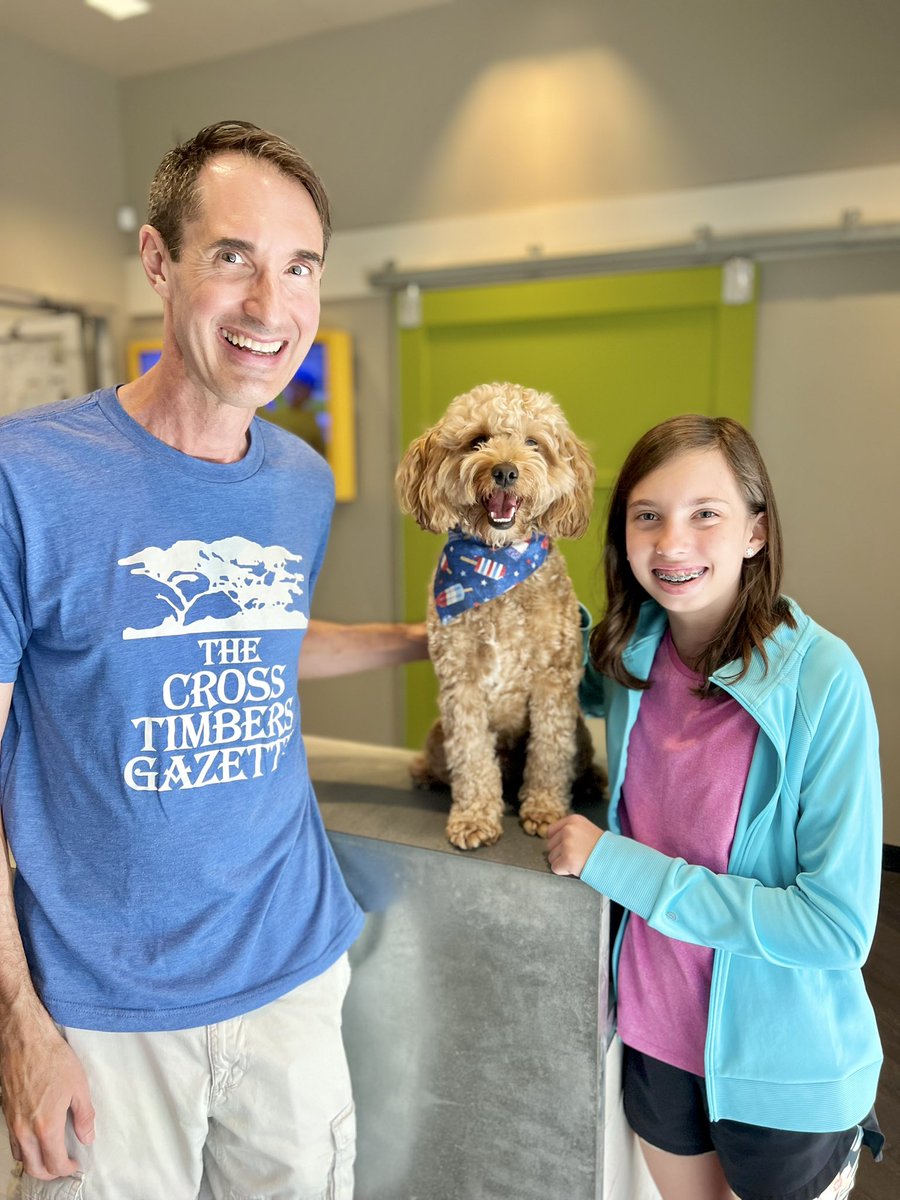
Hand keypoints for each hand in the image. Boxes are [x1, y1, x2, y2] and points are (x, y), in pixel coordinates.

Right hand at [0, 1005, 94, 1180]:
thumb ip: (84, 1116)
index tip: (75, 1163)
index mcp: (46, 1126)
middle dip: (50, 1173)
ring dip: (35, 1163)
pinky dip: (24, 1149)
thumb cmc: (53, 1059)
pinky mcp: (6, 1113)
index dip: (66, 1168)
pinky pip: (12, 1142)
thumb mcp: (79, 1086)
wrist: (26, 1040)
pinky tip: (35, 1139)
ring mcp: (13, 1123)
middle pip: (34, 1168)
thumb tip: (87, 1137)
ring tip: (50, 1154)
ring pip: (20, 1157)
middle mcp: (25, 1130)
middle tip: (63, 1165)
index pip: (54, 1163)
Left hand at [546, 814, 602, 876]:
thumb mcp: (586, 829)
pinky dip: (564, 871)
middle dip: (560, 853)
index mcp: (573, 820)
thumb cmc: (602, 848)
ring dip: (562, 862)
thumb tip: (550, 839)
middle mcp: (568, 830)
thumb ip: (570, 831)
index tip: (567, 847)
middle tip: (577, 855)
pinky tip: (576, 867)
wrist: (616, 859)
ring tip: (579, 861)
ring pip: (551, 858)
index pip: (550, 831)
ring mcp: (567, 844)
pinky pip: (555, 868)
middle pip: (550, 845)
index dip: (557, 841)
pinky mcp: (567, 859)